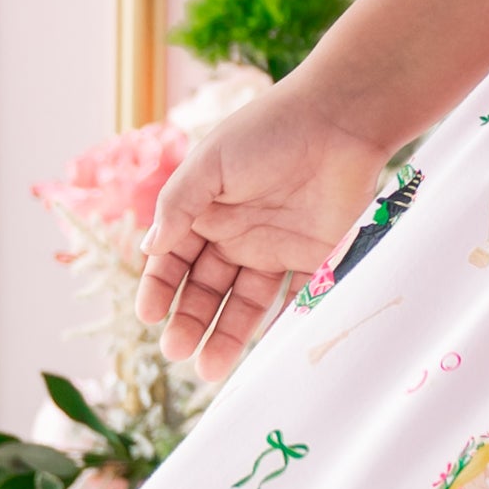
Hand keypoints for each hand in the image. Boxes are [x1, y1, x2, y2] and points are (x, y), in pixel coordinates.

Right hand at [135, 81, 394, 385]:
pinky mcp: (316, 256)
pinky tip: (260, 351)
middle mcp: (237, 235)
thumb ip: (178, 205)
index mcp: (205, 212)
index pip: (173, 261)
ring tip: (209, 369)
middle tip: (176, 352)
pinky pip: (296, 298)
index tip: (149, 316)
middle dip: (190, 321)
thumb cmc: (269, 132)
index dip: (159, 289)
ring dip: (226, 335)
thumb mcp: (210, 163)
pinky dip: (279, 325)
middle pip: (206, 289)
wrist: (340, 119)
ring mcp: (276, 247)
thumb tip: (149, 249)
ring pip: (246, 302)